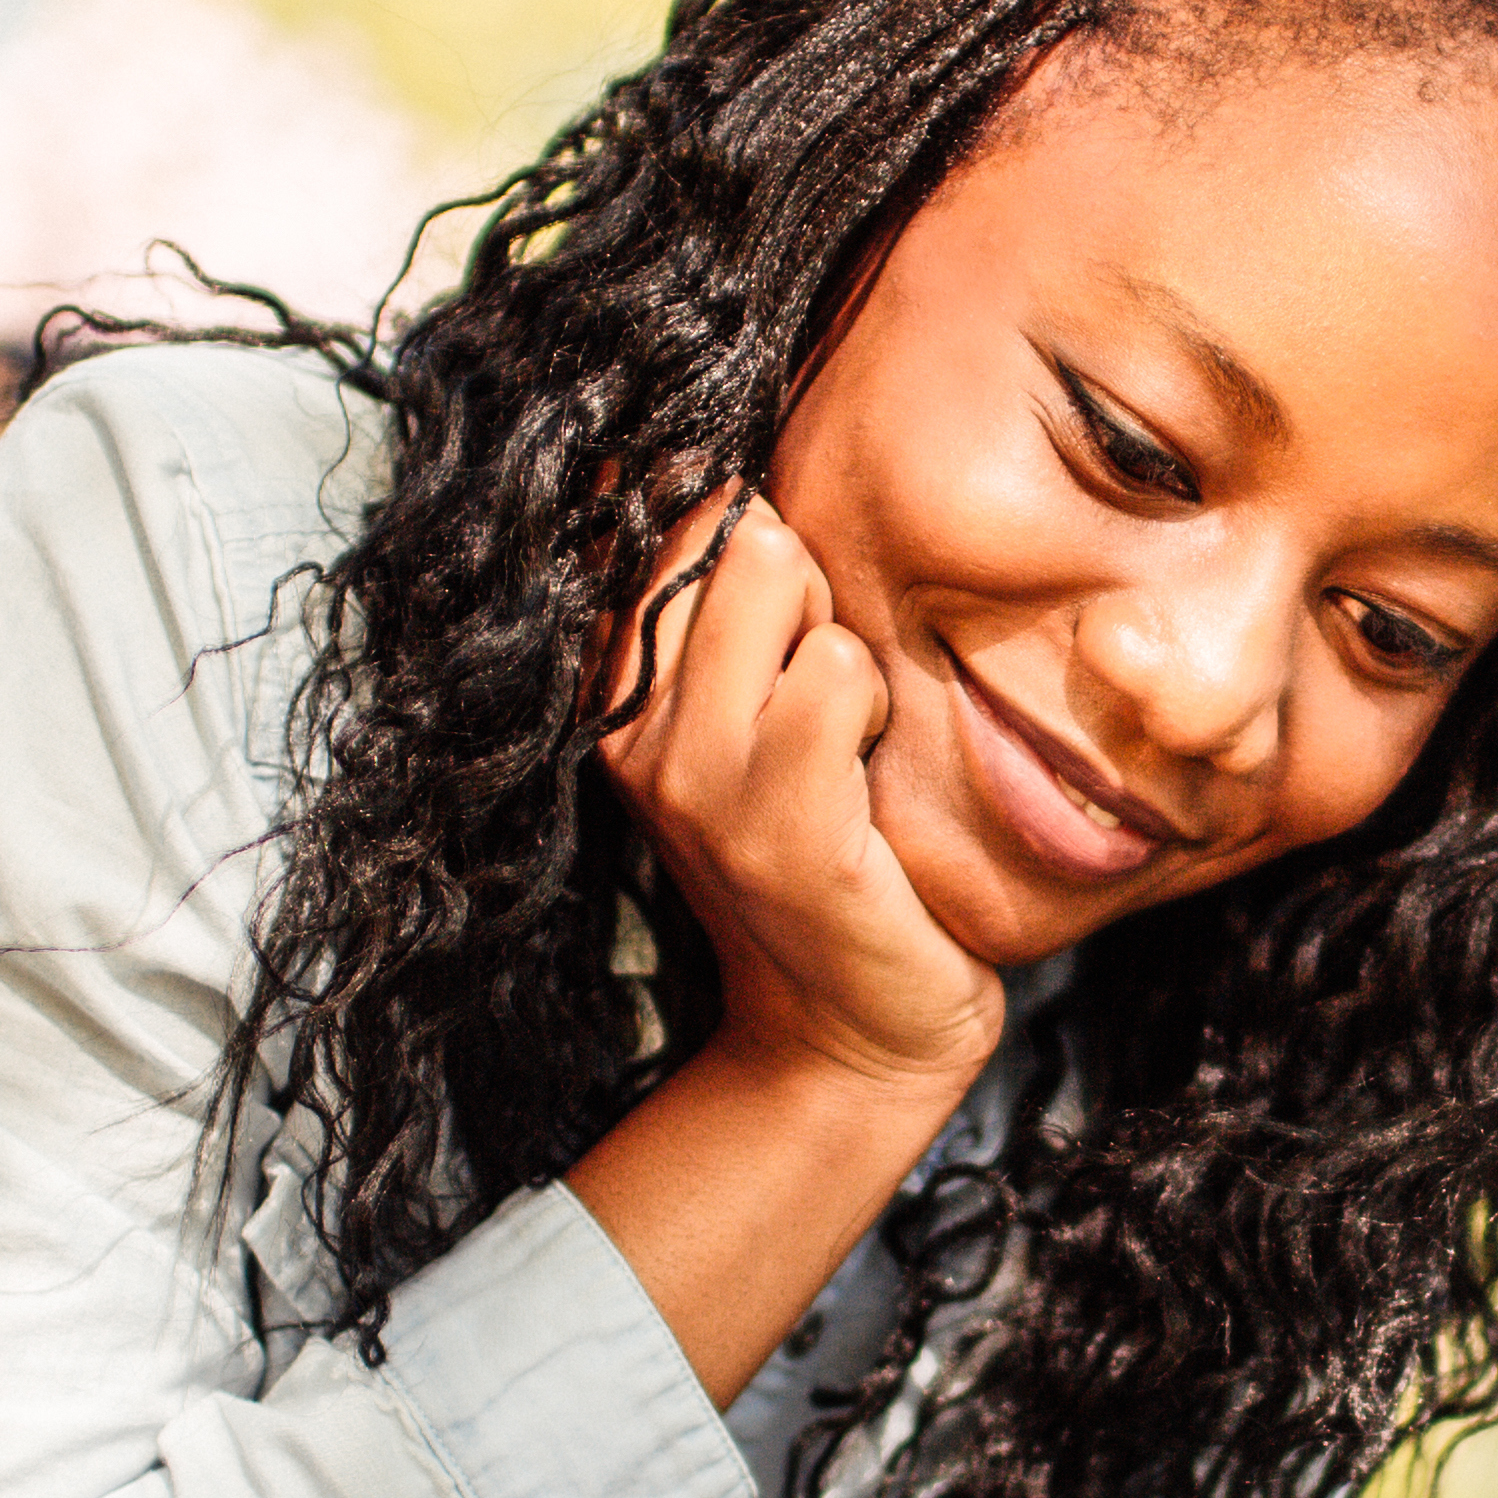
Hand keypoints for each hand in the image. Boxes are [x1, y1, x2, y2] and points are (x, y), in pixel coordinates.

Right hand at [595, 493, 998, 1095]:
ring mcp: (698, 781)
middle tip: (827, 700)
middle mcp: (634, 731)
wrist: (854, 1029)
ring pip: (785, 580)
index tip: (777, 622)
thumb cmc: (828, 850)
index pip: (653, 517)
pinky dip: (882, 709)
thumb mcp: (753, 720)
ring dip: (850, 653)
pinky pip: (840, 672)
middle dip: (807, 588)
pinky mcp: (779, 827)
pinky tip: (873, 783)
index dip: (741, 532)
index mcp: (616, 697)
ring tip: (851, 746)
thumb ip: (726, 608)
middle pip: (729, 532)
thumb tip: (717, 468)